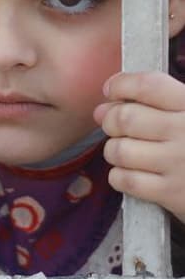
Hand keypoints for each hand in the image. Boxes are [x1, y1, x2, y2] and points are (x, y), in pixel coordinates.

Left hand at [94, 71, 184, 220]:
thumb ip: (156, 103)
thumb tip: (102, 109)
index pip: (148, 85)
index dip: (121, 84)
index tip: (112, 90)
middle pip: (125, 118)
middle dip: (110, 121)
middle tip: (114, 126)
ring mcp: (179, 163)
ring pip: (120, 150)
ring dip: (113, 150)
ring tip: (124, 151)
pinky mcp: (173, 194)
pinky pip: (125, 180)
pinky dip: (118, 176)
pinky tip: (131, 173)